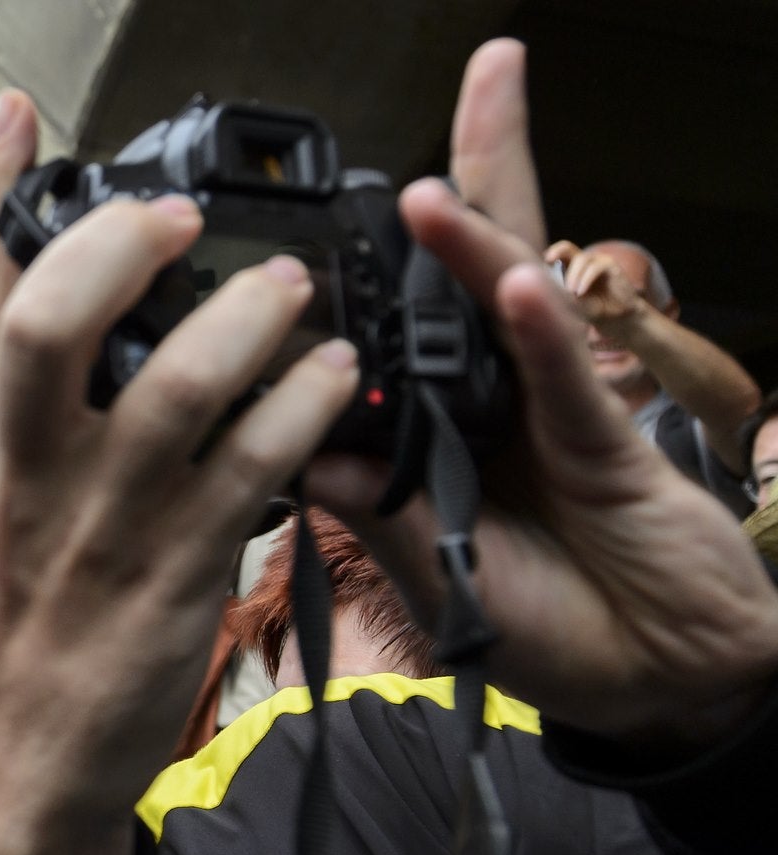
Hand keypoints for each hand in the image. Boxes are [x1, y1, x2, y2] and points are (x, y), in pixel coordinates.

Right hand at [0, 93, 358, 854]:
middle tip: (182, 219)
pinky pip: (252, 465)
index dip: (1, 195)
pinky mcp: (175, 569)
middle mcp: (30, 471)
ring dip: (248, 317)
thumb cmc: (20, 627)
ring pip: (178, 385)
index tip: (27, 113)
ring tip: (291, 293)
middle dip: (123, 244)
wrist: (28, 763)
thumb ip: (13, 408)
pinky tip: (327, 380)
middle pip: (49, 321)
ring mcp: (102, 522)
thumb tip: (36, 322)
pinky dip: (300, 405)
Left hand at [309, 41, 777, 747]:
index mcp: (444, 430)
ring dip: (474, 243)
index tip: (314, 226)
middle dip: (466, 179)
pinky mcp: (606, 444)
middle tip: (482, 74)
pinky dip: (538, 336)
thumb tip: (301, 455)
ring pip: (512, 306)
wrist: (655, 678)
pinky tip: (514, 286)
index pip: (399, 336)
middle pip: (468, 278)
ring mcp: (551, 414)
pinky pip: (565, 381)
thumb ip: (381, 511)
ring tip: (427, 192)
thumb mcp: (439, 578)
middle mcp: (495, 402)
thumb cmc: (549, 626)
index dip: (370, 277)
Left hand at [544, 238, 649, 335]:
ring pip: (582, 259)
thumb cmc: (593, 309)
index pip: (560, 252)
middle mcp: (585, 261)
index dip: (551, 252)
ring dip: (574, 275)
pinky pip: (596, 267)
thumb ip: (562, 295)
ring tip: (571, 292)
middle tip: (549, 263)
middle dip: (557, 253)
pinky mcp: (612, 267)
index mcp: (573, 267)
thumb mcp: (573, 303)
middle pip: (567, 248)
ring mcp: (599, 261)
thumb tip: (547, 290)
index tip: (544, 261)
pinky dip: (586, 279)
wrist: (616, 317)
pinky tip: (580, 292)